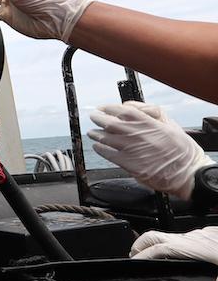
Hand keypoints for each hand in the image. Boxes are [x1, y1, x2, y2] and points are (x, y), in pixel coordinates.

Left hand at [87, 102, 211, 198]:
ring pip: (105, 138)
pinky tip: (98, 147)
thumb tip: (129, 106)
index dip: (108, 108)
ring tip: (92, 133)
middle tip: (94, 117)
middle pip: (109, 122)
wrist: (188, 173)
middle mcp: (137, 134)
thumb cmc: (181, 150)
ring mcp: (131, 149)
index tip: (102, 108)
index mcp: (148, 123)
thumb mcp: (170, 124)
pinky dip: (100, 149)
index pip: (122, 110)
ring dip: (96, 134)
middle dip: (98, 118)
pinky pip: (108, 154)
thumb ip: (150, 112)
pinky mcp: (128, 164)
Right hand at [131, 226, 217, 280]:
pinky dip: (172, 245)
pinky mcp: (204, 232)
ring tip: (151, 257)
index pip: (158, 248)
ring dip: (154, 245)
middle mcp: (190, 237)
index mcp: (191, 246)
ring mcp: (196, 234)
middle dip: (138, 245)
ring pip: (167, 237)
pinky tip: (179, 254)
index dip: (143, 255)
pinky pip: (181, 238)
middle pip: (154, 237)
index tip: (133, 262)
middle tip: (133, 257)